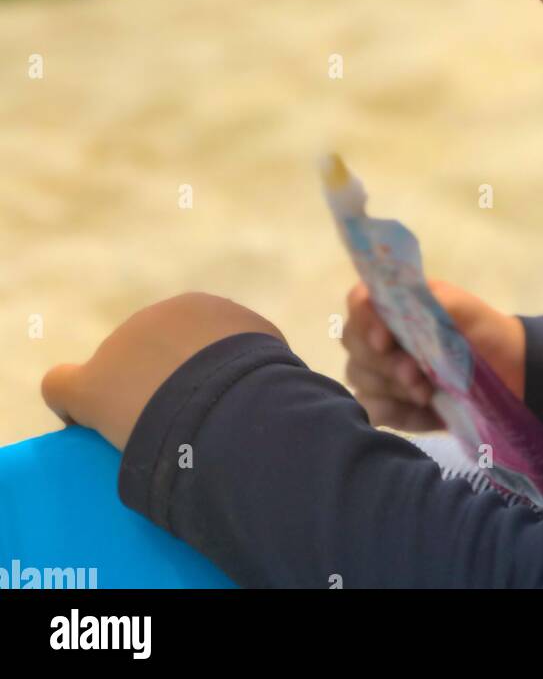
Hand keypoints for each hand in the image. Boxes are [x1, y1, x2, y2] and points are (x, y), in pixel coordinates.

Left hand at [40, 292, 287, 452]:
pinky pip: (63, 386)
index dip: (197, 368)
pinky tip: (78, 421)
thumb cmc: (259, 384)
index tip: (210, 397)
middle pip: (151, 354)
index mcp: (200, 309)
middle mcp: (157, 317)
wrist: (227, 400)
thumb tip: (271, 383)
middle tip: (186, 423)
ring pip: (117, 374)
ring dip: (130, 400)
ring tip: (154, 437)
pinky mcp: (91, 385)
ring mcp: (121, 347)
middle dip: (163, 382)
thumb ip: (259, 362)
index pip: (191, 339)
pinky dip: (71, 404)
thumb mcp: (275, 361)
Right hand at [342, 278, 525, 430]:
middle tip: (417, 374)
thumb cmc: (480, 331)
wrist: (506, 371)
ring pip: (361, 379)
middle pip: (353, 344)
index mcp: (394, 302)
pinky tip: (430, 413)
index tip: (385, 341)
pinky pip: (375, 410)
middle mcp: (377, 334)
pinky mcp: (388, 404)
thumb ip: (430, 302)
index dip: (364, 320)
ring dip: (395, 389)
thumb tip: (400, 308)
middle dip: (385, 362)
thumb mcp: (462, 309)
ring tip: (429, 393)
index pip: (358, 301)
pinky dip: (401, 414)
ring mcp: (378, 370)